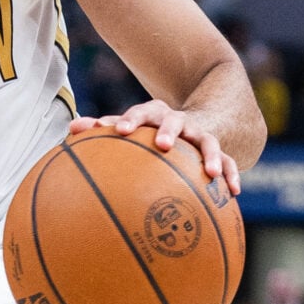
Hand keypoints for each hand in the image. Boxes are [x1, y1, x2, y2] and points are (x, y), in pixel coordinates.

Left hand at [70, 100, 242, 194]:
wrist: (199, 118)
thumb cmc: (153, 129)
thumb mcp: (132, 126)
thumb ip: (103, 128)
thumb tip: (69, 130)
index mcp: (156, 115)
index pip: (141, 112)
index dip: (131, 120)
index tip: (121, 131)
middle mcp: (180, 122)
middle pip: (175, 122)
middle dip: (168, 131)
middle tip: (162, 144)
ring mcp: (201, 135)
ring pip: (208, 142)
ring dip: (209, 156)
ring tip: (209, 173)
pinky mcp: (218, 150)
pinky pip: (228, 162)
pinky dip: (232, 174)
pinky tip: (234, 192)